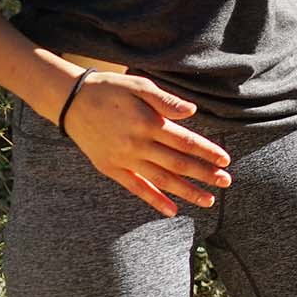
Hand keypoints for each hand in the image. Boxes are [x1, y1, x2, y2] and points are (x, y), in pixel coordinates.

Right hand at [60, 72, 231, 216]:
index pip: (185, 142)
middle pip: (177, 164)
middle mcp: (137, 145)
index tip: (226, 160)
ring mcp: (123, 159)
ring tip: (208, 200)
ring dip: (186, 191)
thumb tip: (192, 112)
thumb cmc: (110, 89)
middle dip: (204, 174)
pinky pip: (136, 188)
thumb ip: (166, 101)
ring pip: (161, 180)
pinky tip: (172, 210)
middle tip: (226, 182)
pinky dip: (154, 200)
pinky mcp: (110, 168)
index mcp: (148, 123)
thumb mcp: (139, 86)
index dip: (207, 152)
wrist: (70, 102)